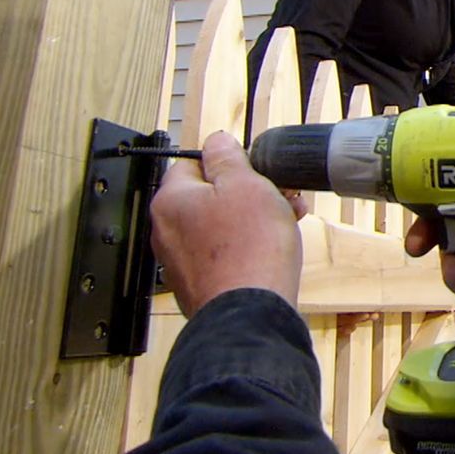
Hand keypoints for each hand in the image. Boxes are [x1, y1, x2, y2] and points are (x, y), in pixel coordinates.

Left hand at [151, 131, 309, 317]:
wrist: (251, 312)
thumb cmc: (248, 248)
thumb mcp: (246, 183)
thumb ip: (228, 156)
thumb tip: (217, 141)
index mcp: (171, 200)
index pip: (194, 162)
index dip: (230, 162)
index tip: (255, 169)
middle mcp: (168, 231)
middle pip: (210, 196)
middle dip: (248, 192)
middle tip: (279, 195)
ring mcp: (182, 261)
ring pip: (220, 225)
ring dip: (253, 218)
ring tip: (286, 221)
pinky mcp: (200, 284)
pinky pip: (224, 253)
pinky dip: (246, 247)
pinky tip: (273, 249)